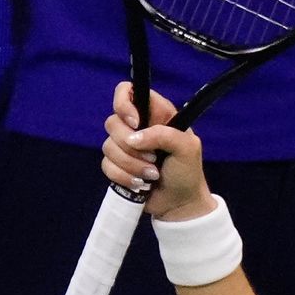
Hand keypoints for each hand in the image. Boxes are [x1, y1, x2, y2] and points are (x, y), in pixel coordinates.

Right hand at [101, 80, 212, 218]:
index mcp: (154, 114)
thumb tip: (133, 139)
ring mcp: (124, 146)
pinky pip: (106, 165)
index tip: (135, 123)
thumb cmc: (187, 172)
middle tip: (154, 158)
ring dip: (131, 165)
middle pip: (112, 122)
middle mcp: (136, 126)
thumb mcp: (187, 148)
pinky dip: (123, 176)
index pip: (126, 90)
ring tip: (152, 175)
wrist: (180, 204)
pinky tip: (141, 184)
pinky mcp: (117, 165)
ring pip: (108, 146)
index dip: (124, 104)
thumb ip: (163, 135)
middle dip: (130, 146)